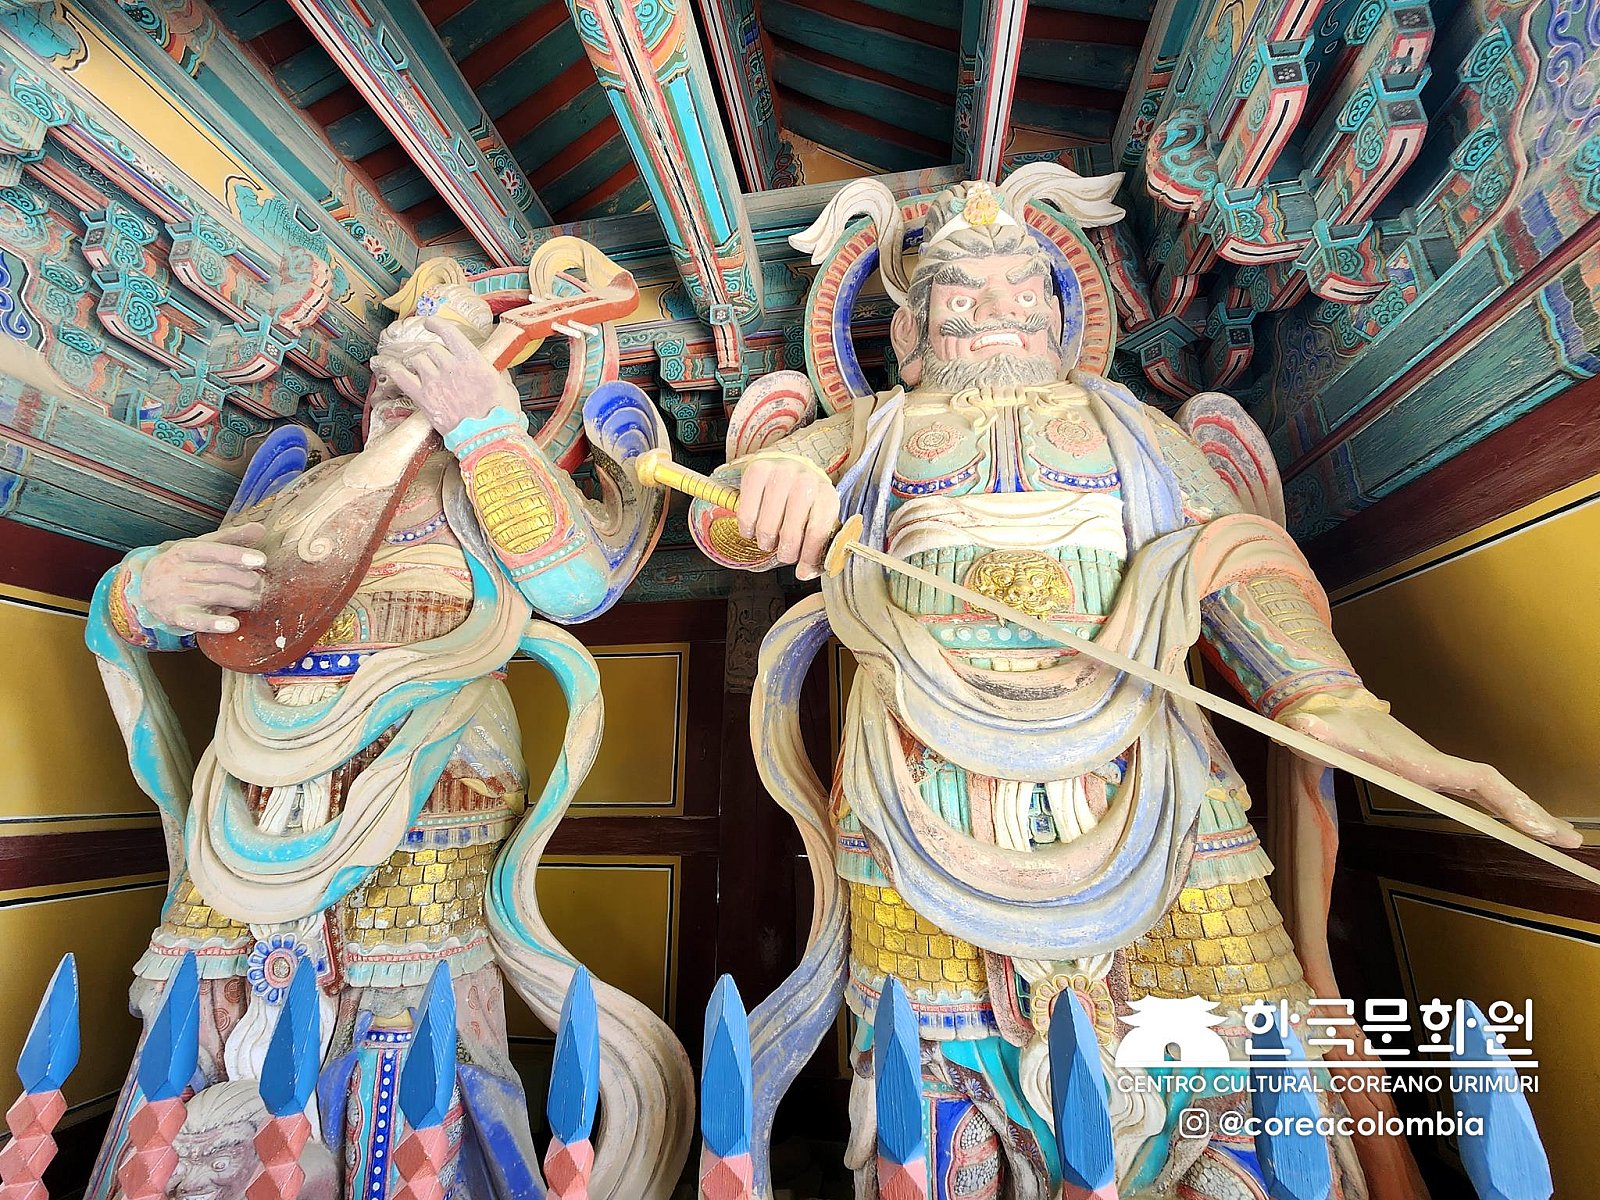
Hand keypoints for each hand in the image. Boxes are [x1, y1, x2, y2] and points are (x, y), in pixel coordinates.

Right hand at [139, 523, 266, 634]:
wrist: (144, 587)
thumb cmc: (181, 565)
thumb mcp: (200, 547)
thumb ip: (230, 538)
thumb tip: (260, 529)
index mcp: (183, 551)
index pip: (212, 550)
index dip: (237, 554)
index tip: (261, 560)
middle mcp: (176, 571)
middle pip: (216, 573)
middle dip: (244, 579)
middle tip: (261, 584)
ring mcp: (174, 594)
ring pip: (212, 595)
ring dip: (239, 598)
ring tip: (254, 600)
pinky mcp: (175, 616)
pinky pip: (195, 620)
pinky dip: (214, 623)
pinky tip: (232, 624)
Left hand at [371, 316, 518, 435]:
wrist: (488, 438)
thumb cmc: (500, 415)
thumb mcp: (505, 387)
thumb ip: (495, 373)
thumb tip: (493, 370)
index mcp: (472, 360)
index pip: (448, 332)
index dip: (436, 324)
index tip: (430, 323)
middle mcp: (451, 367)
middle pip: (431, 348)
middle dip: (431, 353)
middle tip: (432, 360)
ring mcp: (435, 382)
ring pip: (416, 360)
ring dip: (416, 362)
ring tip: (418, 368)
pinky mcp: (424, 399)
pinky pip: (401, 377)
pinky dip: (392, 369)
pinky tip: (386, 366)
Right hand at [736, 456, 839, 579]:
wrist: (788, 465)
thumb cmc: (804, 500)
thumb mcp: (817, 518)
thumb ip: (815, 548)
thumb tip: (803, 573)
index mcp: (826, 495)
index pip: (818, 532)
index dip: (808, 556)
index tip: (801, 569)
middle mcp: (806, 481)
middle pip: (790, 533)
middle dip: (785, 552)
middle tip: (783, 553)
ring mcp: (780, 473)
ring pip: (767, 526)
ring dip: (765, 542)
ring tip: (768, 540)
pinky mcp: (757, 470)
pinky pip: (747, 513)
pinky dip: (747, 528)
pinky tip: (752, 528)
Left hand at [1281, 696, 1581, 847]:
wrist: (1332, 708)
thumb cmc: (1328, 724)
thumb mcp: (1321, 729)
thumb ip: (1315, 729)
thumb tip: (1301, 722)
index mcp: (1421, 762)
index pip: (1476, 779)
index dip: (1506, 799)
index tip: (1533, 822)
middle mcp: (1437, 765)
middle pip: (1497, 788)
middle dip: (1532, 812)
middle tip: (1570, 841)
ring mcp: (1438, 770)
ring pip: (1493, 792)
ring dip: (1525, 814)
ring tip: (1562, 840)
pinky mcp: (1434, 775)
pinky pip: (1478, 794)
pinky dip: (1503, 810)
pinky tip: (1521, 828)